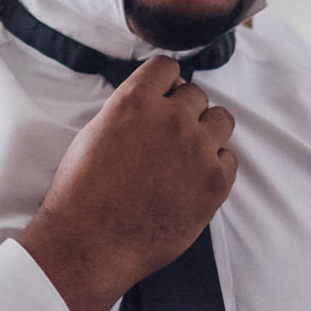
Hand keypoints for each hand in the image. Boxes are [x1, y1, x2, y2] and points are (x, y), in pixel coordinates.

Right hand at [19, 59, 236, 310]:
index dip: (164, 84)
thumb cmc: (81, 193)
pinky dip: (215, 167)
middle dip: (183, 112)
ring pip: (221, 120)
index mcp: (135, 100)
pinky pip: (229, 159)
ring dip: (205, 133)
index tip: (162, 100)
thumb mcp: (94, 133)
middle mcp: (171, 118)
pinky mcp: (215, 182)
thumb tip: (154, 104)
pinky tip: (192, 182)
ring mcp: (197, 149)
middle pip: (196, 94)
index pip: (168, 67)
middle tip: (167, 140)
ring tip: (185, 158)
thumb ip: (129, 111)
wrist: (90, 243)